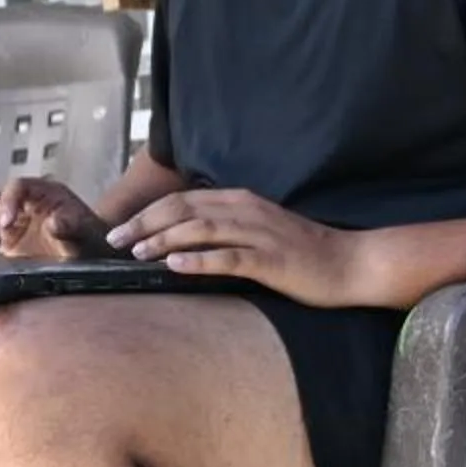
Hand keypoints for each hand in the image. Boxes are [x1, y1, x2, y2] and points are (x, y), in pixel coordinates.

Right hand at [0, 177, 101, 259]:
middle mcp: (21, 201)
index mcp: (42, 192)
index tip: (7, 224)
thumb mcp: (86, 232)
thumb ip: (72, 226)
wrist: (89, 256)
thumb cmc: (90, 239)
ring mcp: (7, 217)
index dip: (8, 201)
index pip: (17, 186)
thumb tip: (53, 223)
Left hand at [106, 188, 382, 307]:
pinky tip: (175, 266)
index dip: (147, 213)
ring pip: (200, 229)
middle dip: (144, 224)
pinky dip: (198, 260)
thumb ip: (224, 230)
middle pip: (183, 209)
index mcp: (239, 201)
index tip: (120, 230)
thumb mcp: (257, 232)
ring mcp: (259, 234)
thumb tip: (179, 243)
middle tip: (115, 242)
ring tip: (136, 253)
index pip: (181, 200)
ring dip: (164, 240)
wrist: (350, 263)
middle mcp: (245, 210)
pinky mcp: (271, 260)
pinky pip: (229, 257)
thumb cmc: (301, 253)